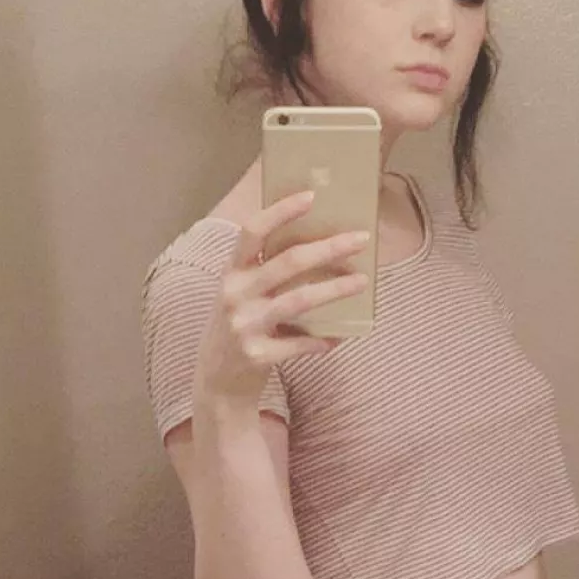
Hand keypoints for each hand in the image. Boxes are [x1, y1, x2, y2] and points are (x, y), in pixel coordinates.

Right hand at [195, 190, 369, 407]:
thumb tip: (317, 245)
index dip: (280, 211)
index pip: (252, 231)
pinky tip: (342, 336)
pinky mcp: (257, 355)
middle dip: (328, 248)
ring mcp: (244, 326)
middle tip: (361, 239)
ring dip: (334, 289)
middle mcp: (234, 295)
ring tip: (362, 281)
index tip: (312, 196)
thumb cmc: (238, 328)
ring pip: (298, 300)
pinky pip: (299, 344)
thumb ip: (264, 272)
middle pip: (287, 262)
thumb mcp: (240, 294)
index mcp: (231, 273)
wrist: (216, 383)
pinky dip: (323, 340)